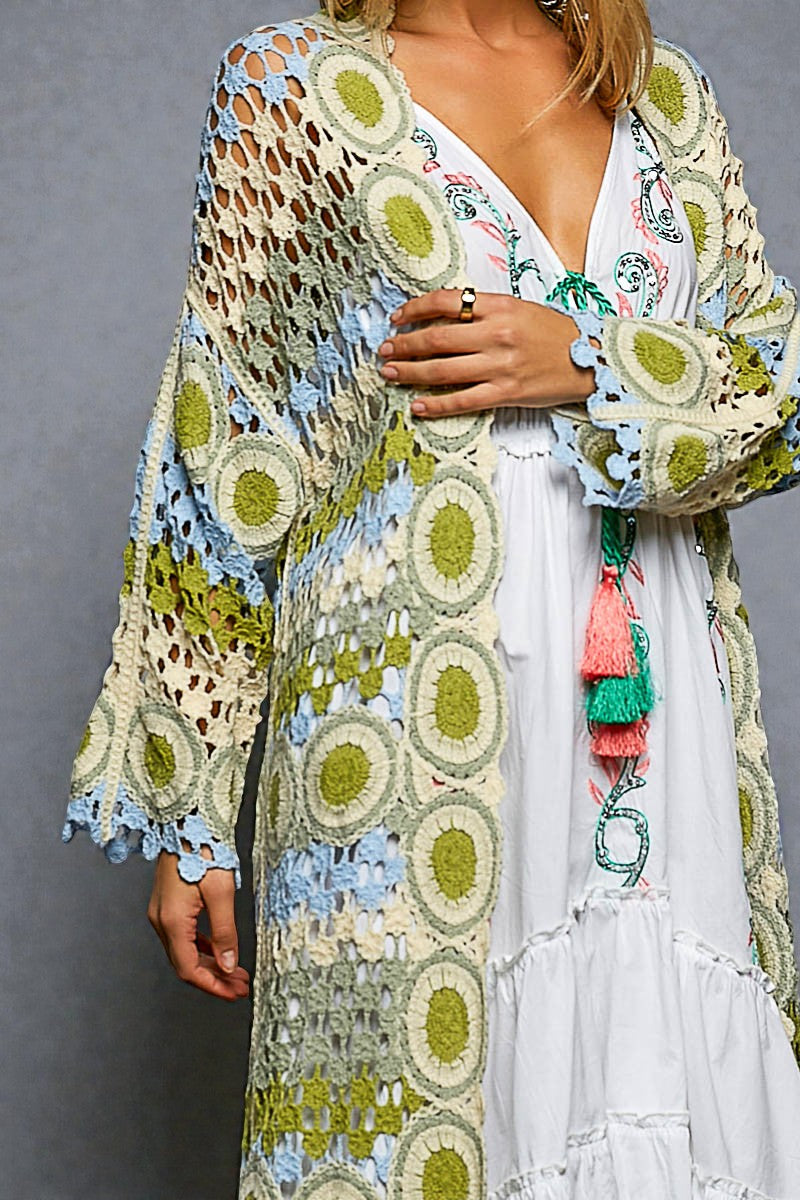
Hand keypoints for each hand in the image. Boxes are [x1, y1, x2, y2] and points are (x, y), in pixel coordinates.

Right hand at [147, 850, 249, 1001]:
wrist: (187, 821)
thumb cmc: (203, 849)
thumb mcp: (221, 892)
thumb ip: (225, 932)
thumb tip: (229, 965)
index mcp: (172, 921)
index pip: (189, 970)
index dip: (213, 986)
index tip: (235, 993)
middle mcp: (161, 920)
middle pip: (185, 964)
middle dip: (215, 978)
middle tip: (240, 986)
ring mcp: (161, 912)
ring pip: (184, 951)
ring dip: (210, 964)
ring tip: (235, 972)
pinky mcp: (167, 904)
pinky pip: (183, 935)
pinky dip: (202, 947)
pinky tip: (220, 949)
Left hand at [378, 288, 592, 416]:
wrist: (592, 360)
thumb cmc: (555, 333)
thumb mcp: (520, 309)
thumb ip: (484, 311)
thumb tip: (442, 315)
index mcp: (500, 306)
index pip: (445, 302)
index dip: (414, 308)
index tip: (397, 317)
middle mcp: (497, 334)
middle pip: (436, 338)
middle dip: (404, 344)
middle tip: (384, 349)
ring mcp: (501, 365)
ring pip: (443, 369)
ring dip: (411, 372)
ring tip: (391, 373)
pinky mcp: (506, 393)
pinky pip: (462, 400)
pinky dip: (436, 404)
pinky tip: (417, 405)